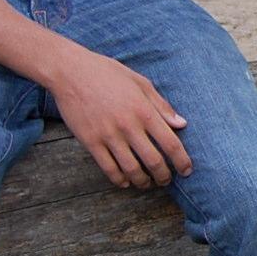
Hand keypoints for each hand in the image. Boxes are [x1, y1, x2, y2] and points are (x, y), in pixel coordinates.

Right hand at [48, 48, 191, 187]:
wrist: (70, 71)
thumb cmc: (107, 73)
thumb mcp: (140, 82)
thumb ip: (161, 105)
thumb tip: (182, 124)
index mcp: (144, 110)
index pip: (171, 143)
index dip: (182, 161)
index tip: (186, 171)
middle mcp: (128, 126)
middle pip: (153, 161)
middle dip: (163, 176)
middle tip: (166, 181)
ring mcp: (108, 135)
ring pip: (131, 169)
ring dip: (142, 181)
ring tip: (146, 184)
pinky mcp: (90, 141)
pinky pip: (108, 168)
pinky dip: (118, 179)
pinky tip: (124, 181)